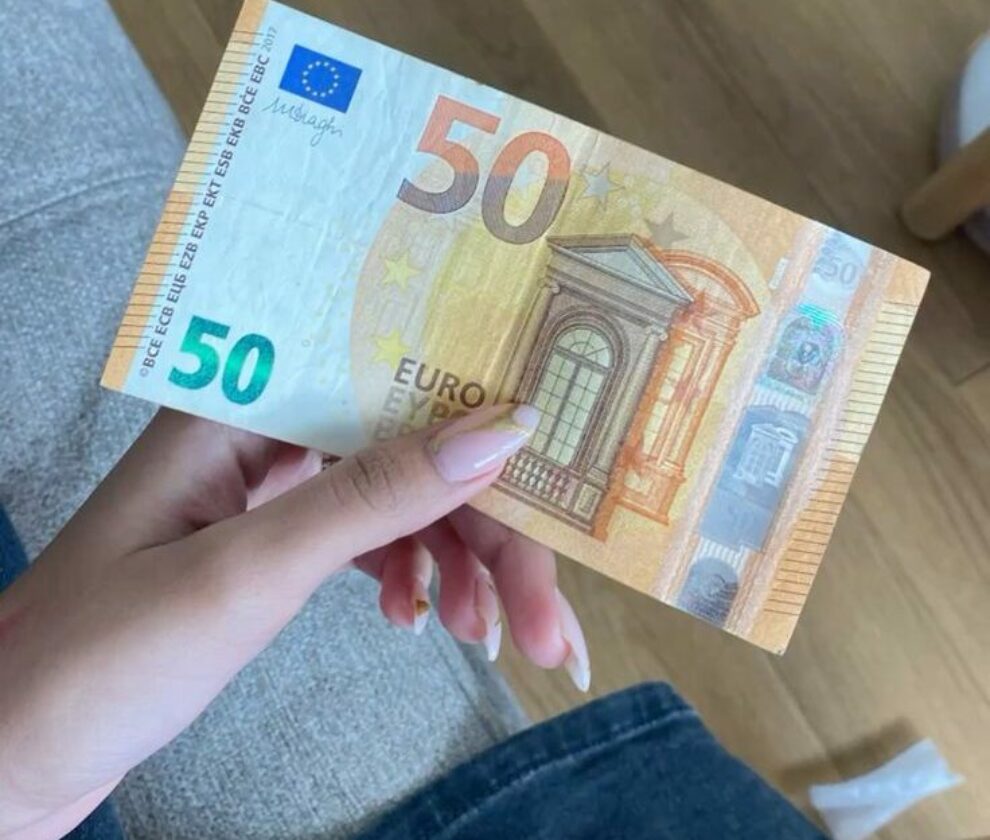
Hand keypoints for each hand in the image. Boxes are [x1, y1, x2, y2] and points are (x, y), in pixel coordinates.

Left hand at [0, 405, 588, 838]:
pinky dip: (410, 577)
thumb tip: (501, 433)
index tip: (560, 471)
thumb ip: (375, 498)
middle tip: (547, 616)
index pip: (394, 379)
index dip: (483, 417)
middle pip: (411, 450)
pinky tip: (419, 619)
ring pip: (400, 500)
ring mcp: (272, 485)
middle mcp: (264, 428)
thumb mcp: (249, 572)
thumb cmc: (100, 654)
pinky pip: (371, 540)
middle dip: (487, 534)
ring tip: (491, 637)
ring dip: (458, 565)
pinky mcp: (276, 538)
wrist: (14, 751)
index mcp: (242, 399)